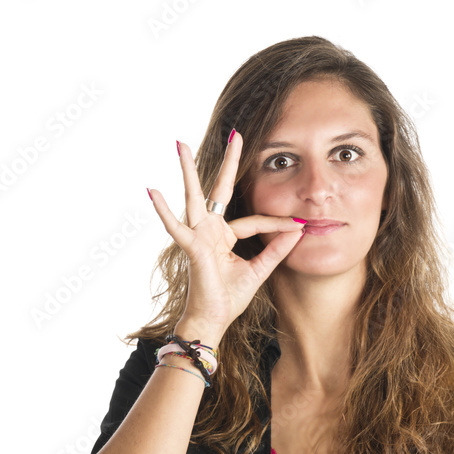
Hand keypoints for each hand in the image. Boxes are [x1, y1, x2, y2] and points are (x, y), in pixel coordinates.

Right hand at [148, 131, 305, 339]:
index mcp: (225, 235)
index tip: (301, 224)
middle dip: (228, 162)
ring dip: (187, 170)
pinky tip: (152, 191)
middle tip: (236, 133)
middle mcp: (210, 230)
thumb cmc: (229, 298)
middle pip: (220, 190)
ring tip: (179, 143)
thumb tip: (298, 232)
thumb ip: (276, 251)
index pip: (254, 220)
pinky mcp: (191, 247)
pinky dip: (163, 211)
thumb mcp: (259, 270)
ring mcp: (198, 236)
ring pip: (194, 197)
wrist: (213, 320)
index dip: (278, 223)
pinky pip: (176, 227)